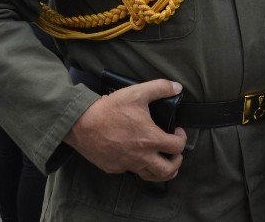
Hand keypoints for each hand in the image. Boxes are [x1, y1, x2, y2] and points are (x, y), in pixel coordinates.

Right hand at [65, 79, 186, 181]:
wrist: (81, 124)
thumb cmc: (110, 109)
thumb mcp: (137, 92)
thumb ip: (160, 88)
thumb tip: (177, 87)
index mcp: (150, 139)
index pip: (177, 147)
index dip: (182, 139)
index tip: (177, 132)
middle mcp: (141, 156)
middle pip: (167, 171)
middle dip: (176, 163)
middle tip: (175, 153)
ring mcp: (127, 164)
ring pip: (150, 177)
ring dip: (161, 171)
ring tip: (163, 162)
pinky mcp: (114, 168)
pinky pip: (131, 171)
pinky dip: (139, 166)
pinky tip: (137, 155)